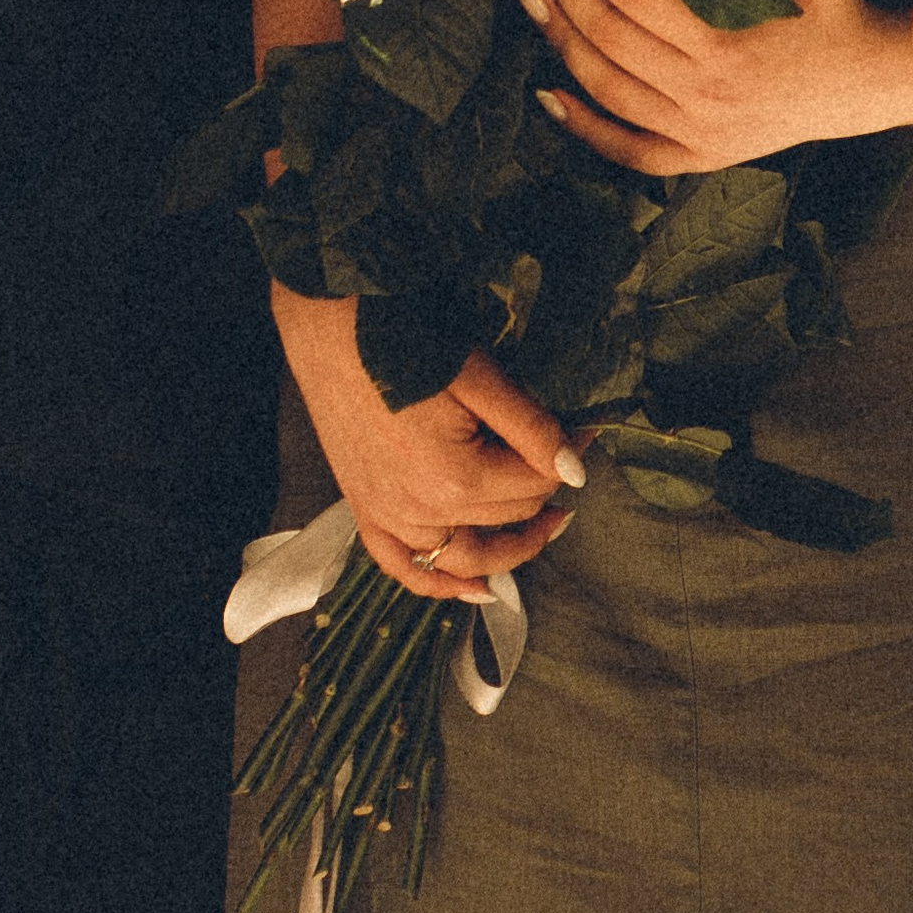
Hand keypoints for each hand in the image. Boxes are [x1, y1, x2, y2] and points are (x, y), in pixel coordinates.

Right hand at [272, 283, 581, 601]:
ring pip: (465, 556)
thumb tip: (576, 470)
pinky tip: (474, 588)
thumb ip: (530, 428)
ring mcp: (388, 516)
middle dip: (544, 484)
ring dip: (510, 549)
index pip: (535, 482)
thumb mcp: (478, 376)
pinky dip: (439, 583)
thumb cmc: (401, 338)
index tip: (585, 426)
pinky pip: (404, 566)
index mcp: (455, 477)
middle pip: (508, 515)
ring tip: (547, 526)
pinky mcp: (363, 509)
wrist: (327, 324)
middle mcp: (421, 511)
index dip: (568, 452)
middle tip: (565, 450)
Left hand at [518, 0, 907, 175]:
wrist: (881, 88)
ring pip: (607, 89)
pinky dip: (583, 126)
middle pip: (610, 38)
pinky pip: (630, 150)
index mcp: (727, 51)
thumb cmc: (845, 20)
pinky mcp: (702, 156)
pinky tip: (545, 94)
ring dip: (559, 40)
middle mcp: (704, 100)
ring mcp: (700, 135)